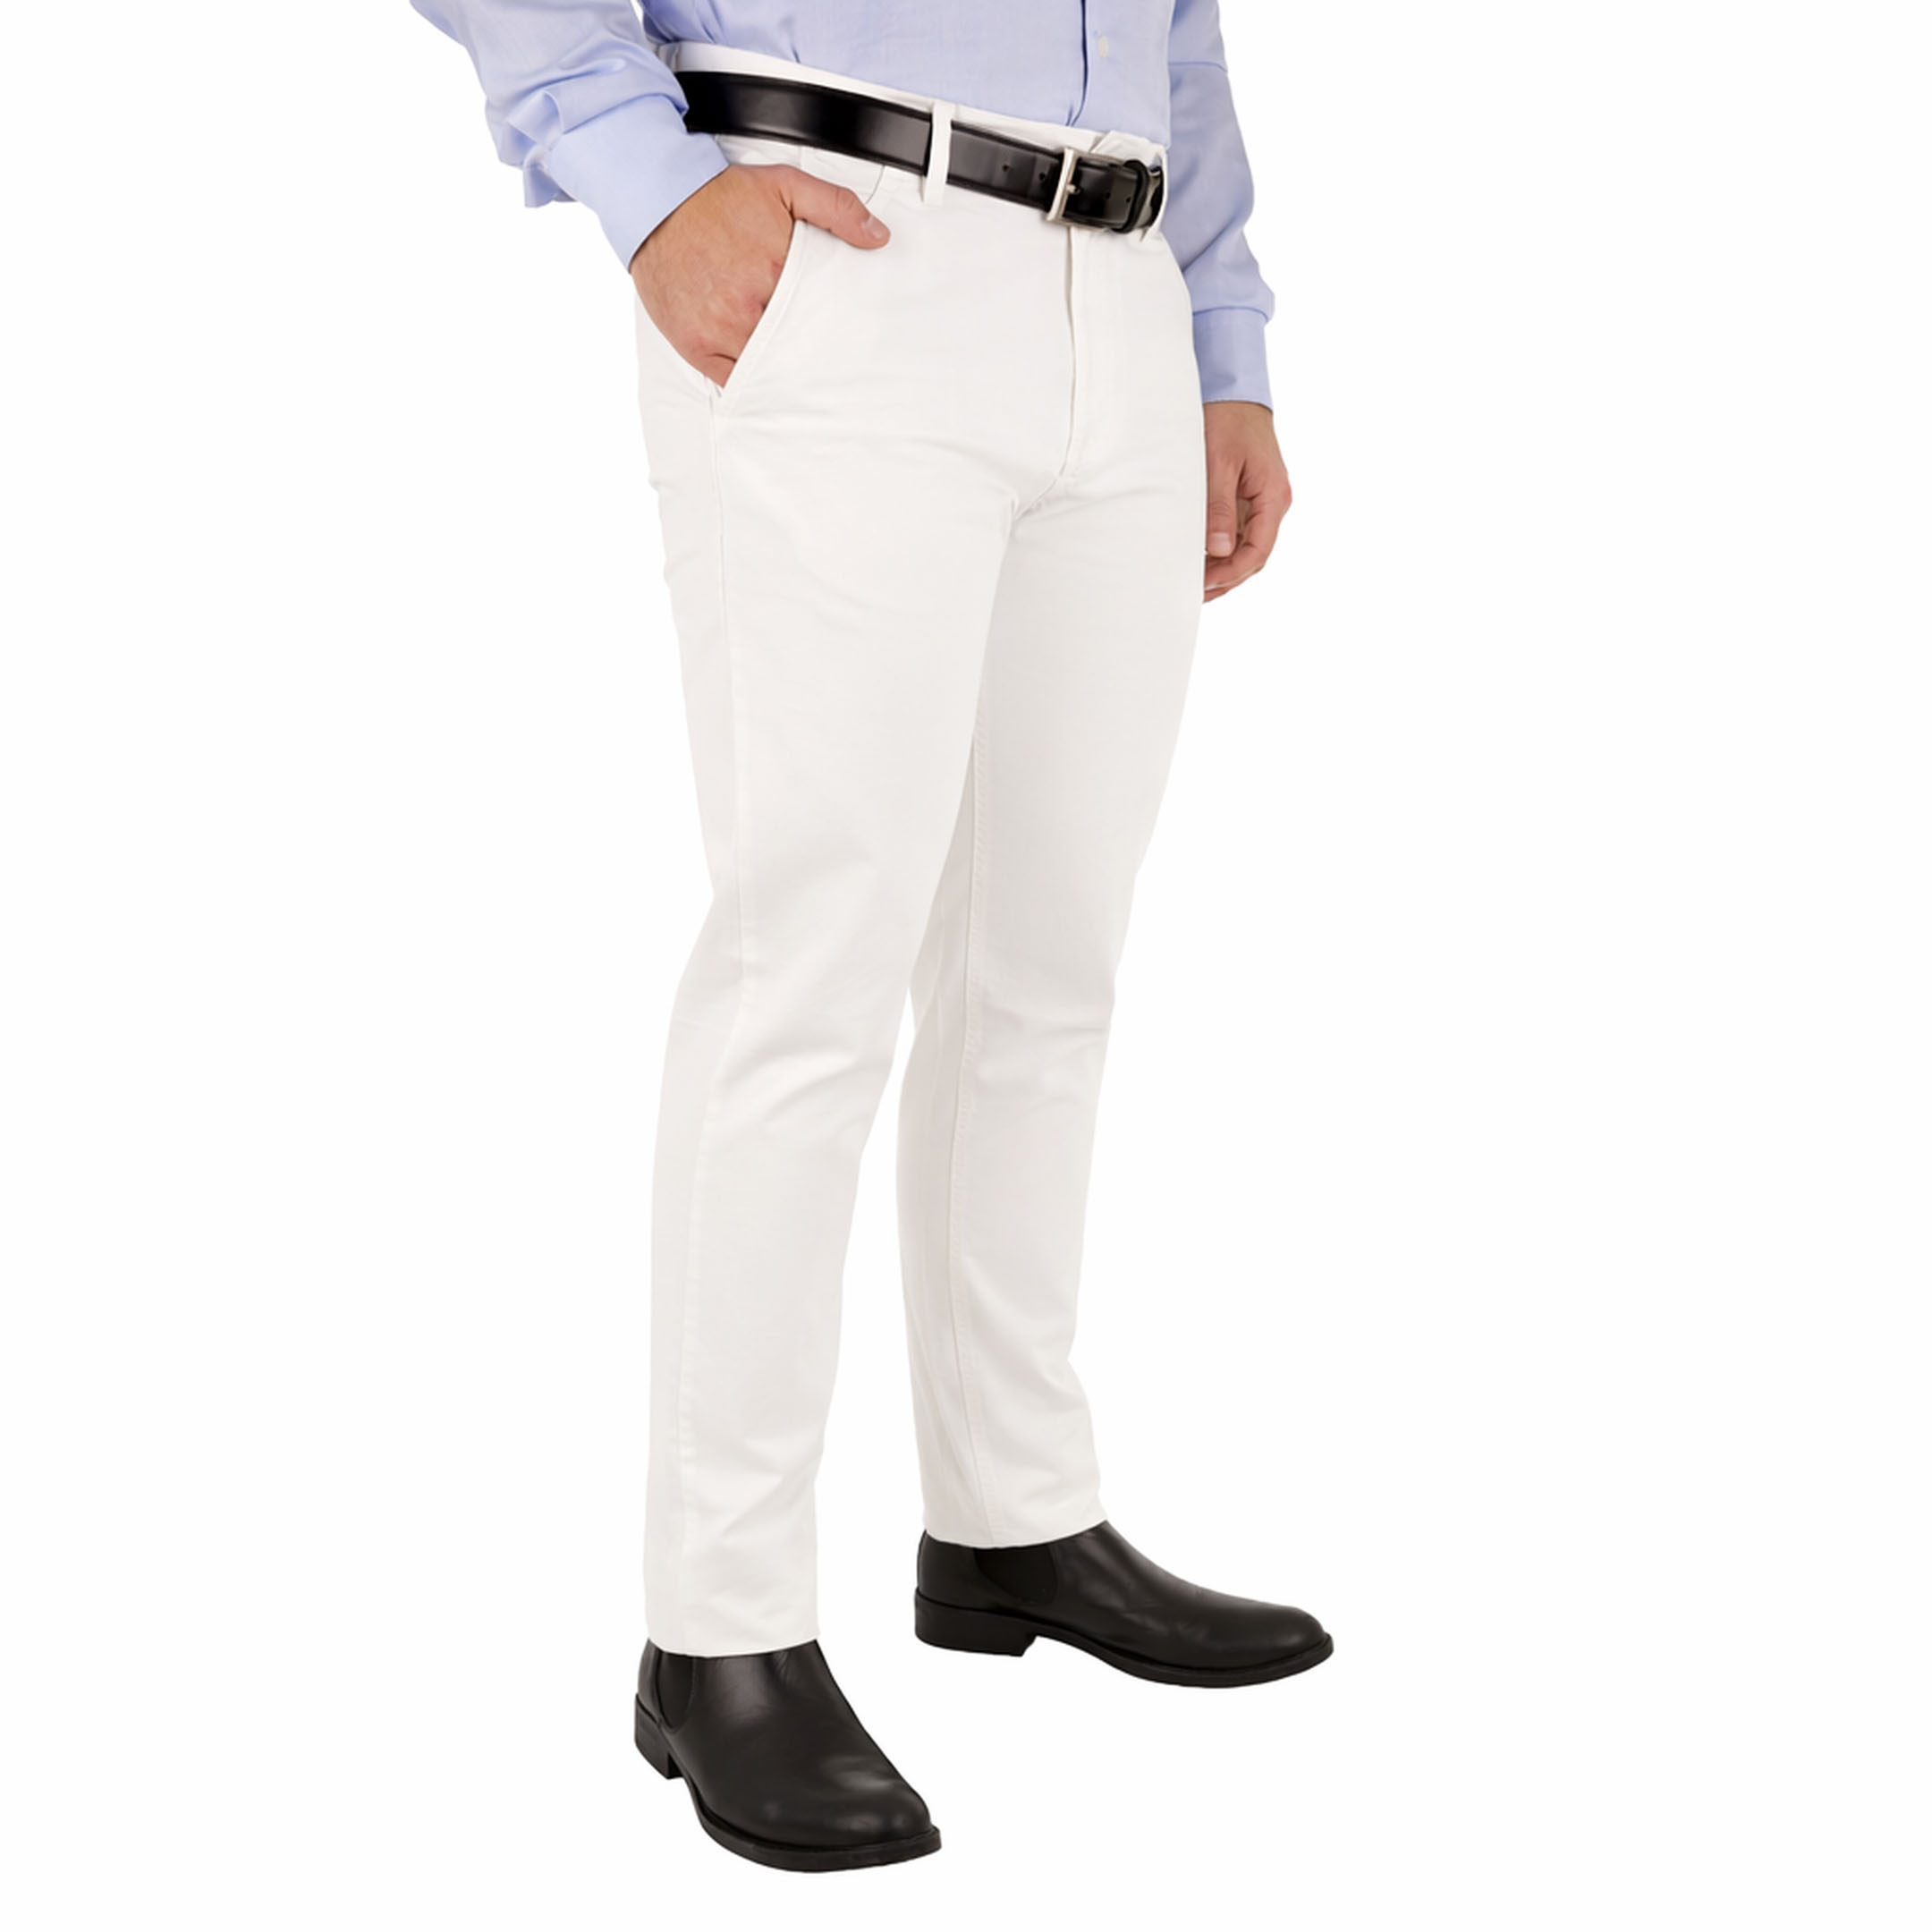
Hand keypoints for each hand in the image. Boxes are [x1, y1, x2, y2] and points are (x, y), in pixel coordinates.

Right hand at [629, 164, 891, 388]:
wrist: (657, 201)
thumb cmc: (719, 197)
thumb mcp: (785, 185)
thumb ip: (835, 207)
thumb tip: (877, 236)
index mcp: (775, 270)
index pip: (819, 314)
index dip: (834, 327)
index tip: (846, 336)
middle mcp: (746, 306)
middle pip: (794, 347)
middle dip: (811, 354)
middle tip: (831, 365)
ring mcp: (719, 330)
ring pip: (766, 369)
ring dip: (783, 372)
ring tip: (801, 374)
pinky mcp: (696, 346)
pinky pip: (733, 380)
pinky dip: (751, 381)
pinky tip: (767, 379)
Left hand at [1202, 401, 1290, 601]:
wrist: (1233, 390)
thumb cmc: (1227, 420)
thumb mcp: (1219, 463)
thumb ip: (1219, 508)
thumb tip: (1220, 550)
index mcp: (1273, 496)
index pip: (1258, 551)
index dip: (1232, 573)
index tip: (1205, 583)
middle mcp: (1273, 502)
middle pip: (1254, 556)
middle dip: (1226, 578)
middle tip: (1194, 591)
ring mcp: (1262, 501)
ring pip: (1247, 547)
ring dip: (1224, 568)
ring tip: (1196, 584)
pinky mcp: (1249, 497)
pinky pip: (1240, 532)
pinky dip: (1222, 550)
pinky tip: (1201, 560)